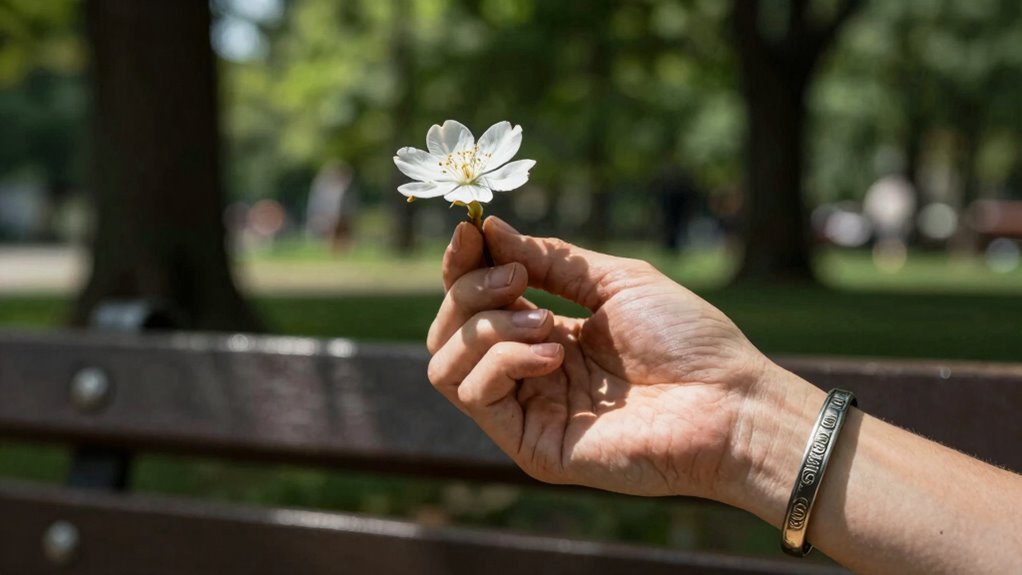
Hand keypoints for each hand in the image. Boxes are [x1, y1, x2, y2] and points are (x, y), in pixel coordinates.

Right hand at [427, 217, 773, 499]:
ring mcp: (527, 411)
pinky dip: (501, 360)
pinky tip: (553, 353)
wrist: (729, 402)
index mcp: (547, 335)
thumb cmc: (688, 340)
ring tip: (546, 323)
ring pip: (446, 363)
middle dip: (470, 289)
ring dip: (485, 326)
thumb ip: (550, 261)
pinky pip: (474, 394)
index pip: (475, 302)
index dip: (463, 265)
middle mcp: (529, 373)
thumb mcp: (615, 281)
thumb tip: (487, 229)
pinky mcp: (530, 446)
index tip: (470, 231)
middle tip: (518, 277)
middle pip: (449, 330)